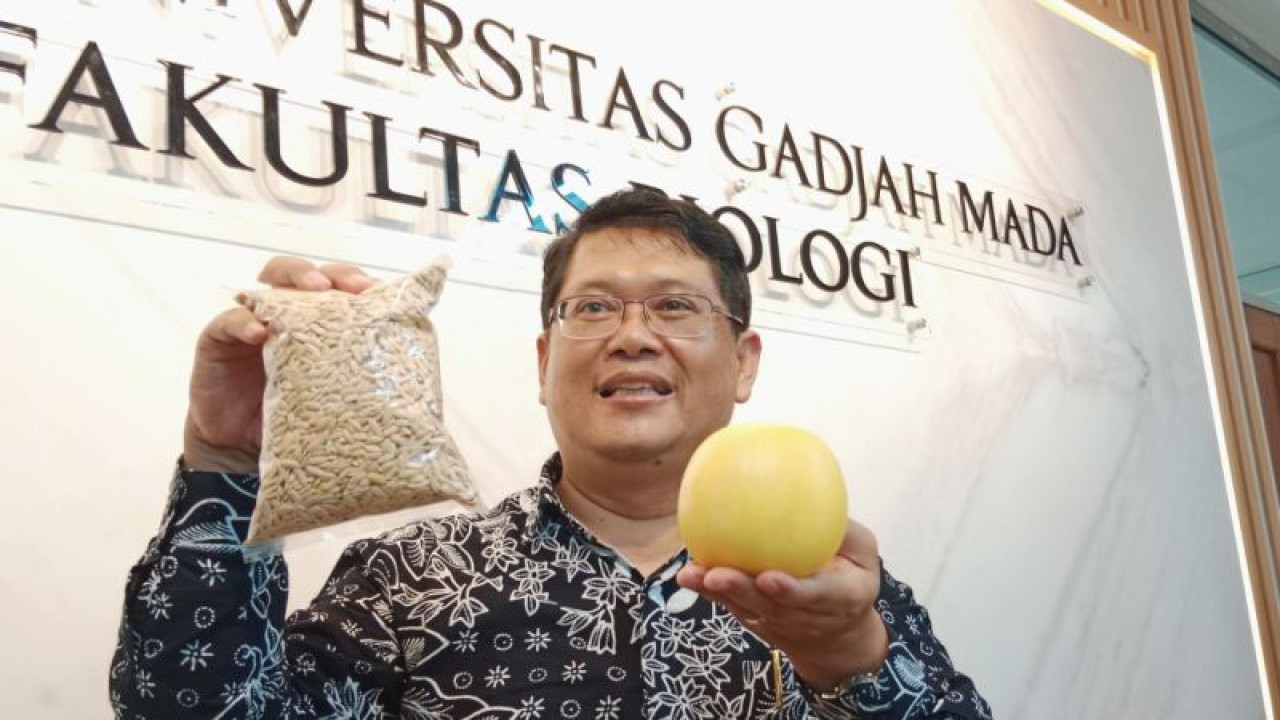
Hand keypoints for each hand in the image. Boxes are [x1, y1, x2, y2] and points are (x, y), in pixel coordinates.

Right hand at [183, 256, 376, 472]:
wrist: (245, 457)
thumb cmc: (299, 422)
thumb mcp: (339, 398)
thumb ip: (364, 377)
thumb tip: (419, 373)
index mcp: (323, 327)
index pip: (343, 290)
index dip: (360, 284)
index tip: (378, 291)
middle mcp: (290, 318)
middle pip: (310, 276)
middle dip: (331, 273)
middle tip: (346, 286)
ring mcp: (255, 324)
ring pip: (271, 283)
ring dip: (292, 278)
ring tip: (311, 288)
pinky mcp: (219, 341)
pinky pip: (229, 322)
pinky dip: (244, 323)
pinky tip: (260, 334)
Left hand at [675, 518, 888, 690]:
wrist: (838, 638)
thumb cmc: (852, 580)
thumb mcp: (865, 556)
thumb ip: (846, 532)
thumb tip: (818, 492)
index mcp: (839, 598)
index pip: (814, 596)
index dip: (791, 590)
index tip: (769, 577)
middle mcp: (805, 616)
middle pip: (769, 605)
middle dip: (741, 591)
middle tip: (717, 575)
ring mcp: (778, 623)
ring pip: (745, 608)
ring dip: (717, 593)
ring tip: (692, 574)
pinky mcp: (756, 622)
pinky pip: (731, 606)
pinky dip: (708, 592)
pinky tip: (687, 575)